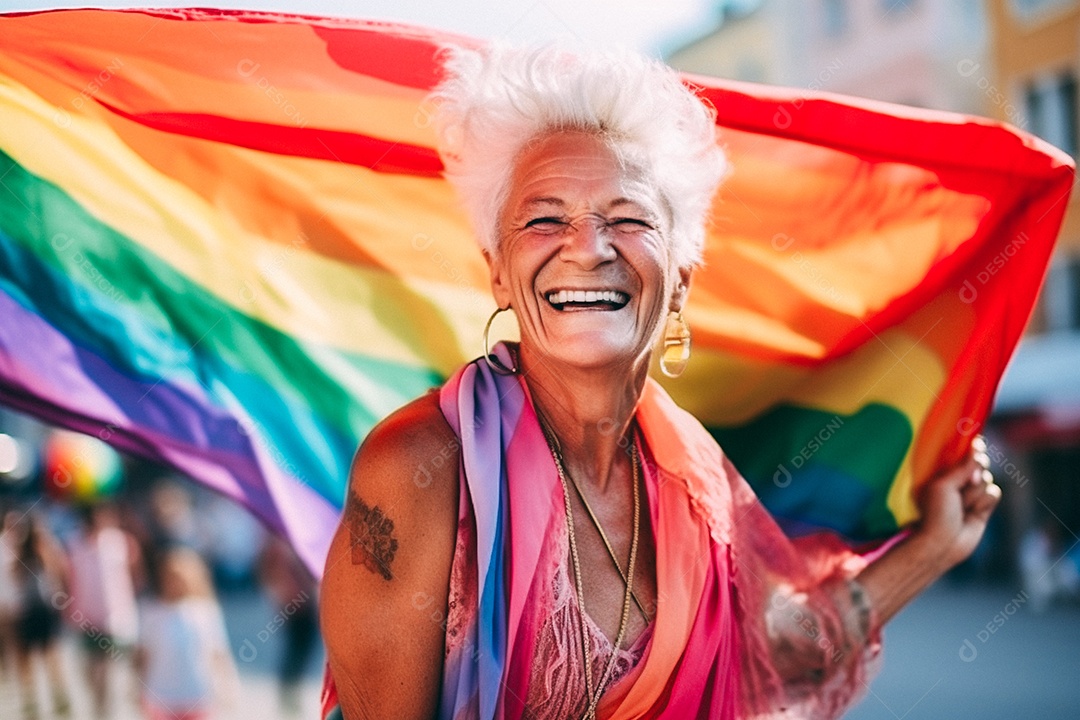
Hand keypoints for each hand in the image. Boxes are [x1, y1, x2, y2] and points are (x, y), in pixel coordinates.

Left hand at [911, 436, 1001, 571]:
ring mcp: (971, 493)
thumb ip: (962, 466)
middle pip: (981, 464)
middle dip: (976, 472)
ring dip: (975, 493)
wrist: (944, 543)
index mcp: (944, 472)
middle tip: (968, 481)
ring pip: (988, 480)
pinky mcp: (983, 506)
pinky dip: (984, 502)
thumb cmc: (937, 512)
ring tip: (962, 506)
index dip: (973, 449)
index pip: (963, 453)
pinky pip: (994, 493)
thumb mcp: (945, 484)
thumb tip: (976, 446)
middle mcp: (959, 480)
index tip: (977, 445)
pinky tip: (972, 513)